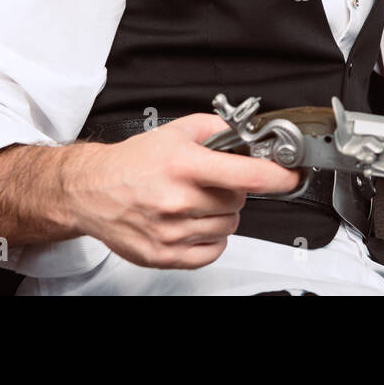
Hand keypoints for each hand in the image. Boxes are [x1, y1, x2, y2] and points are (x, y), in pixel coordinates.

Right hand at [66, 113, 301, 268]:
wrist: (92, 190)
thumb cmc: (133, 162)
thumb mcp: (177, 131)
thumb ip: (217, 129)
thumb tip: (249, 136)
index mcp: (185, 166)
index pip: (247, 175)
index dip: (277, 176)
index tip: (292, 176)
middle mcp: (178, 200)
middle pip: (238, 201)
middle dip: (232, 190)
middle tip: (210, 182)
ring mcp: (171, 231)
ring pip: (228, 226)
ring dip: (221, 214)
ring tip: (195, 201)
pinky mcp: (164, 255)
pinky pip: (212, 251)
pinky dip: (211, 238)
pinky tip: (194, 222)